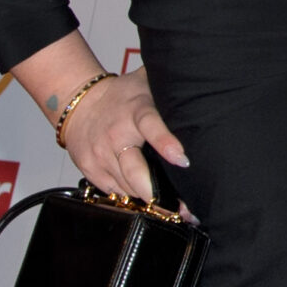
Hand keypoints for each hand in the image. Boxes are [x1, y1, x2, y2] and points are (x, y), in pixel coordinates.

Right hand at [56, 68, 189, 204]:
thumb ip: (173, 82)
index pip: (151, 125)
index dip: (166, 143)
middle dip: (157, 191)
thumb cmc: (123, 95)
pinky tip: (147, 205)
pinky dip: (130, 199)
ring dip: (149, 201)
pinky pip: (113, 191)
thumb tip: (206, 74)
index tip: (183, 160)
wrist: (79, 103)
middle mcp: (116, 135)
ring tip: (174, 212)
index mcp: (136, 111)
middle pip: (135, 169)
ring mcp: (101, 154)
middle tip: (182, 208)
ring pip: (125, 185)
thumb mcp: (148, 82)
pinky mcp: (90, 168)